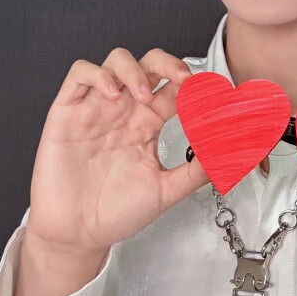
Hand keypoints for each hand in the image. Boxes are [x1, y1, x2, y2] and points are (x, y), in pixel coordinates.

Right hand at [26, 48, 209, 257]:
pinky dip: (98, 75)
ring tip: (143, 95)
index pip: (175, 89)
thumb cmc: (115, 213)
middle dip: (169, 63)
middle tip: (183, 79)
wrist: (77, 234)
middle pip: (150, 64)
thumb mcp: (165, 191)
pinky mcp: (68, 112)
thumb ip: (196, 172)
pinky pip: (80, 74)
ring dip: (135, 70)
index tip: (210, 94)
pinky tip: (111, 94)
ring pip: (117, 61)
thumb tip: (228, 154)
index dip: (194, 85)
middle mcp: (125, 110)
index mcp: (148, 125)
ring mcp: (97, 108)